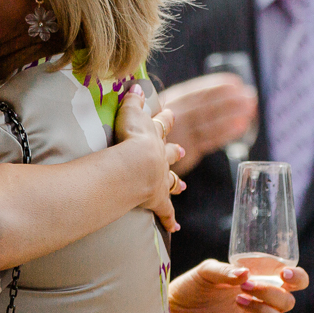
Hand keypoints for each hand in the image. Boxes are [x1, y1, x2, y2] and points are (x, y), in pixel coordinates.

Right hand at [114, 85, 185, 232]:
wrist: (137, 166)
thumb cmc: (130, 140)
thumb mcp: (130, 115)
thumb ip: (133, 101)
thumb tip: (137, 85)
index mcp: (153, 138)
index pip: (162, 126)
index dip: (166, 120)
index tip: (171, 115)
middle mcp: (161, 158)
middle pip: (172, 153)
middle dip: (176, 151)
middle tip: (183, 151)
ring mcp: (161, 180)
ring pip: (172, 181)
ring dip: (176, 183)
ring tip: (183, 187)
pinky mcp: (158, 200)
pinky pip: (165, 212)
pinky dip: (170, 219)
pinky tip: (175, 227)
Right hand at [156, 73, 256, 172]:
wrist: (141, 156)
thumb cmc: (157, 130)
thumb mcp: (162, 109)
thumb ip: (183, 102)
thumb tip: (217, 92)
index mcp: (170, 101)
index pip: (197, 90)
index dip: (217, 85)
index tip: (237, 82)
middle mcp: (175, 115)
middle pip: (207, 105)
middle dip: (230, 99)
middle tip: (250, 95)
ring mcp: (181, 134)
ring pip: (211, 122)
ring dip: (233, 114)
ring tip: (251, 108)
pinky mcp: (187, 152)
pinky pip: (211, 140)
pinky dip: (227, 133)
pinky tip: (241, 126)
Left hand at [168, 258, 305, 312]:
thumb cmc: (190, 288)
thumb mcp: (205, 272)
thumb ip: (225, 271)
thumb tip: (244, 274)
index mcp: (259, 283)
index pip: (293, 281)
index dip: (297, 277)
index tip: (282, 274)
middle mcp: (262, 304)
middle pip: (288, 302)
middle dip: (270, 293)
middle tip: (244, 288)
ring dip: (266, 312)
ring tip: (238, 302)